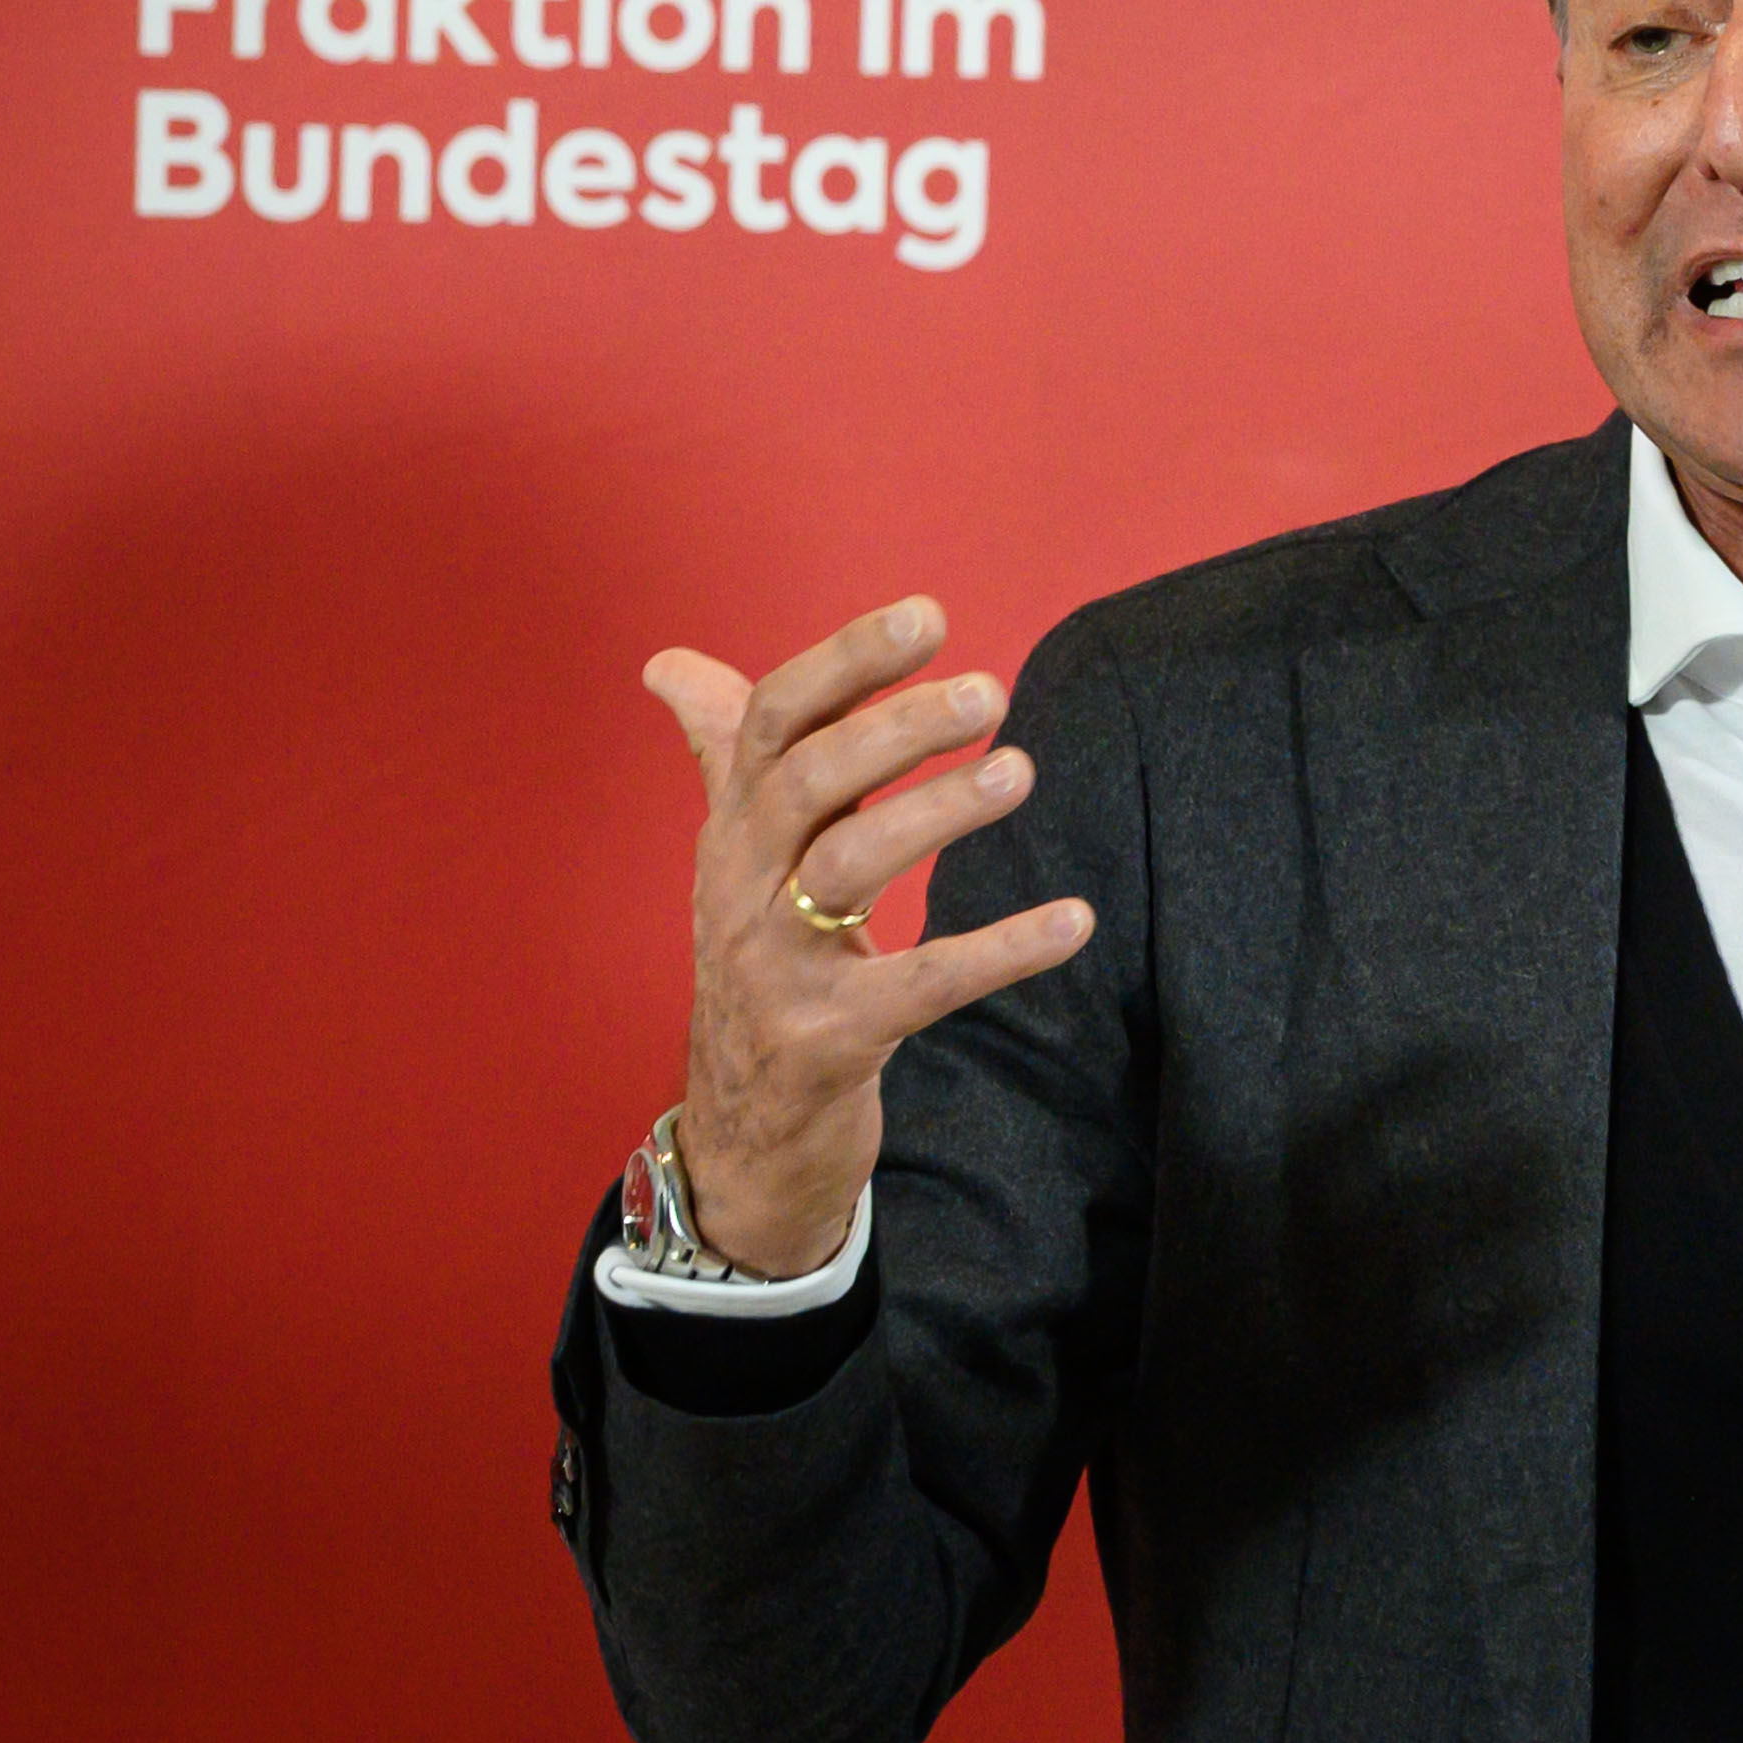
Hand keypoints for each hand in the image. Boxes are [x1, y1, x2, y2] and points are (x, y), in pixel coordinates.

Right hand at [644, 597, 1094, 1274]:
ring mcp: (775, 966)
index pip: (771, 722)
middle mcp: (740, 888)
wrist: (742, 1129)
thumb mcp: (740, 861)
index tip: (929, 614)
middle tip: (989, 690)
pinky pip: (919, 984)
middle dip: (892, 729)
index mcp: (732, 831)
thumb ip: (727, 758)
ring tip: (1021, 772)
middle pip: (804, 784)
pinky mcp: (826, 1040)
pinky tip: (1073, 921)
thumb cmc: (762, 966)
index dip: (846, 664)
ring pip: (845, 869)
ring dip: (935, 814)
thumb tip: (669, 662)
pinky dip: (998, 950)